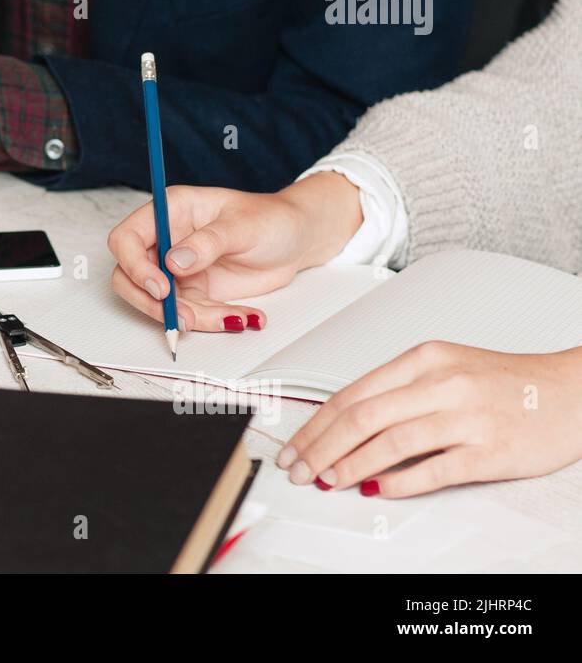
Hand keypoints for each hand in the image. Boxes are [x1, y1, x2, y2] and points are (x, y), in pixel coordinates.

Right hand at [107, 172, 362, 332]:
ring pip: (158, 303)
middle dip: (152, 302)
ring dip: (188, 317)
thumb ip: (207, 242)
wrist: (298, 240)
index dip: (135, 265)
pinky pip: (188, 314)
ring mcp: (178, 269)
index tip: (162, 287)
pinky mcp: (195, 292)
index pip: (127, 238)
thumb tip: (174, 261)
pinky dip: (211, 321)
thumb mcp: (243, 225)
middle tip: (183, 316)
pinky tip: (241, 315)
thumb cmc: (272, 219)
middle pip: (129, 276)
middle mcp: (167, 240)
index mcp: (171, 211)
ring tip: (228, 317)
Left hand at [278, 342, 581, 497]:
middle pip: (362, 417)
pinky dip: (399, 481)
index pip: (353, 393)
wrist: (572, 392)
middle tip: (300, 469)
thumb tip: (343, 424)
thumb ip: (398, 390)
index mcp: (425, 359)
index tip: (294, 445)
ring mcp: (467, 417)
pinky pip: (434, 469)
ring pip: (391, 442)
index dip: (315, 424)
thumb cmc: (505, 383)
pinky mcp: (490, 451)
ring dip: (350, 465)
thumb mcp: (445, 368)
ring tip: (328, 480)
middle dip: (321, 447)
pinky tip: (376, 489)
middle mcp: (443, 384)